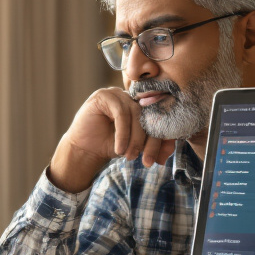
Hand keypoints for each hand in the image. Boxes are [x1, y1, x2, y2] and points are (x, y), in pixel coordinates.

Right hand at [47, 87, 176, 192]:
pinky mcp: (104, 95)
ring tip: (130, 156)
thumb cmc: (110, 146)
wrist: (85, 151)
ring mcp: (117, 93)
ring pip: (135, 114)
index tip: (160, 159)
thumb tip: (170, 149)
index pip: (157, 119)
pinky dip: (122, 133)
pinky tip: (119, 149)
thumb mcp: (136, 147)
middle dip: (149, 141)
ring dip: (135, 139)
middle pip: (148, 116)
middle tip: (147, 161)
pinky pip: (120, 113)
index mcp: (141, 106)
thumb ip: (153, 145)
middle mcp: (130, 97)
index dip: (161, 139)